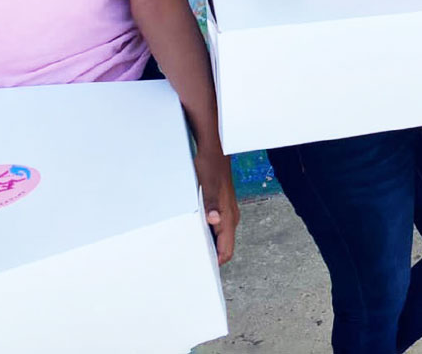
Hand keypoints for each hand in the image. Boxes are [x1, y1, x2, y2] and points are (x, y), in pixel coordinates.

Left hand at [194, 149, 239, 264]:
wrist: (215, 151)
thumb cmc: (211, 167)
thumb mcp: (207, 186)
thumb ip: (212, 204)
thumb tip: (215, 220)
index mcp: (228, 216)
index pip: (226, 250)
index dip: (216, 263)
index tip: (201, 271)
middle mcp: (230, 217)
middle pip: (224, 247)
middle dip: (210, 257)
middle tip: (191, 264)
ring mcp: (226, 212)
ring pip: (220, 237)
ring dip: (208, 244)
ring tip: (191, 250)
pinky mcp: (221, 207)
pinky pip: (216, 228)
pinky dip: (207, 233)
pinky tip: (195, 231)